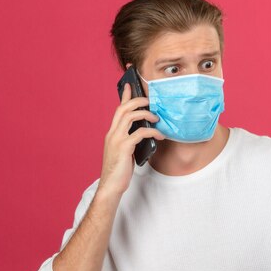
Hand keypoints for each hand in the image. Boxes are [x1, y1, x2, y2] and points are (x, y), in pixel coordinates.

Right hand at [98, 83, 163, 197]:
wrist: (111, 186)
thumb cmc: (119, 170)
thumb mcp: (124, 151)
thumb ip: (130, 140)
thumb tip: (145, 132)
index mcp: (112, 133)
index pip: (118, 109)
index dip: (124, 95)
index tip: (129, 84)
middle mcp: (112, 133)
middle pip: (124, 108)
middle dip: (138, 100)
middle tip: (150, 101)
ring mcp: (117, 139)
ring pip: (130, 116)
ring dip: (146, 114)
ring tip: (157, 118)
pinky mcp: (124, 147)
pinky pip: (140, 133)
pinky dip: (152, 131)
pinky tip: (160, 136)